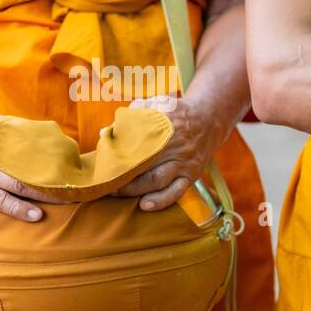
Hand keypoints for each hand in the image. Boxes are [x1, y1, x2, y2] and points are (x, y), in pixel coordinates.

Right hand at [0, 115, 64, 221]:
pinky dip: (18, 209)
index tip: (73, 165)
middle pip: (25, 169)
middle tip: (77, 186)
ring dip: (42, 195)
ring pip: (15, 187)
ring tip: (65, 201)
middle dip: (54, 179)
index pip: (28, 148)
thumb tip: (53, 136)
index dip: (52, 158)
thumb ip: (20, 132)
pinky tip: (36, 215)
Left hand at [113, 94, 231, 210]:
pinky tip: (145, 205)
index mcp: (163, 126)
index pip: (136, 143)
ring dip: (136, 189)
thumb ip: (131, 116)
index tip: (101, 162)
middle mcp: (175, 145)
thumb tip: (105, 132)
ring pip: (158, 180)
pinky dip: (161, 200)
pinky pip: (177, 191)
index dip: (117, 155)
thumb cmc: (175, 113)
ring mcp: (184, 162)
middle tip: (104, 182)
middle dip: (122, 176)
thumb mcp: (154, 105)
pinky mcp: (191, 174)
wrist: (209, 120)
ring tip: (117, 193)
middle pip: (144, 164)